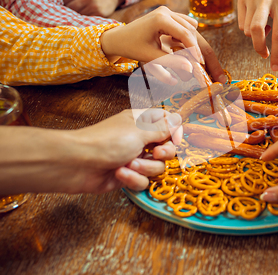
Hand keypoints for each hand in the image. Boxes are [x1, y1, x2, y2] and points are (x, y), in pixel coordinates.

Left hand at [59, 0, 124, 16]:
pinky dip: (84, 18)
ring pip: (78, 15)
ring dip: (75, 15)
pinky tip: (83, 17)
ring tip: (74, 15)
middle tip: (66, 11)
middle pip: (70, 8)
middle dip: (67, 10)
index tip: (61, 5)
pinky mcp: (100, 13)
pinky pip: (87, 18)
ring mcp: (94, 6)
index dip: (61, 3)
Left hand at [65, 109, 182, 193]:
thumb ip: (163, 128)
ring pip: (157, 167)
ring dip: (145, 167)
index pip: (168, 124)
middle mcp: (140, 139)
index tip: (175, 140)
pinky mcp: (127, 176)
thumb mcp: (140, 131)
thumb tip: (178, 119)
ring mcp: (134, 158)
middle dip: (163, 153)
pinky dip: (133, 178)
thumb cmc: (107, 141)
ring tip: (129, 164)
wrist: (78, 164)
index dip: (175, 132)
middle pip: (167, 148)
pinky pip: (143, 180)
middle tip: (155, 153)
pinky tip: (120, 174)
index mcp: (142, 122)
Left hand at [101, 7, 225, 83]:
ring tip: (208, 66)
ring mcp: (170, 12)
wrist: (119, 37)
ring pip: (192, 31)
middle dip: (204, 52)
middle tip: (216, 71)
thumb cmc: (132, 47)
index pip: (186, 35)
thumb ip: (171, 63)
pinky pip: (187, 28)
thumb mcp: (150, 57)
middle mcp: (167, 12)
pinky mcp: (171, 17)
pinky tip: (198, 56)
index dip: (196, 51)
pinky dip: (193, 41)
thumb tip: (191, 71)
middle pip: (193, 32)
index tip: (202, 66)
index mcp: (161, 18)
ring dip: (200, 48)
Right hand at [238, 0, 277, 70]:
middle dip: (259, 47)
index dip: (277, 53)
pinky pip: (241, 24)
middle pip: (256, 30)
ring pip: (247, 30)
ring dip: (257, 36)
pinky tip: (259, 20)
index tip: (276, 66)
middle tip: (265, 54)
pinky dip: (249, 29)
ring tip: (267, 28)